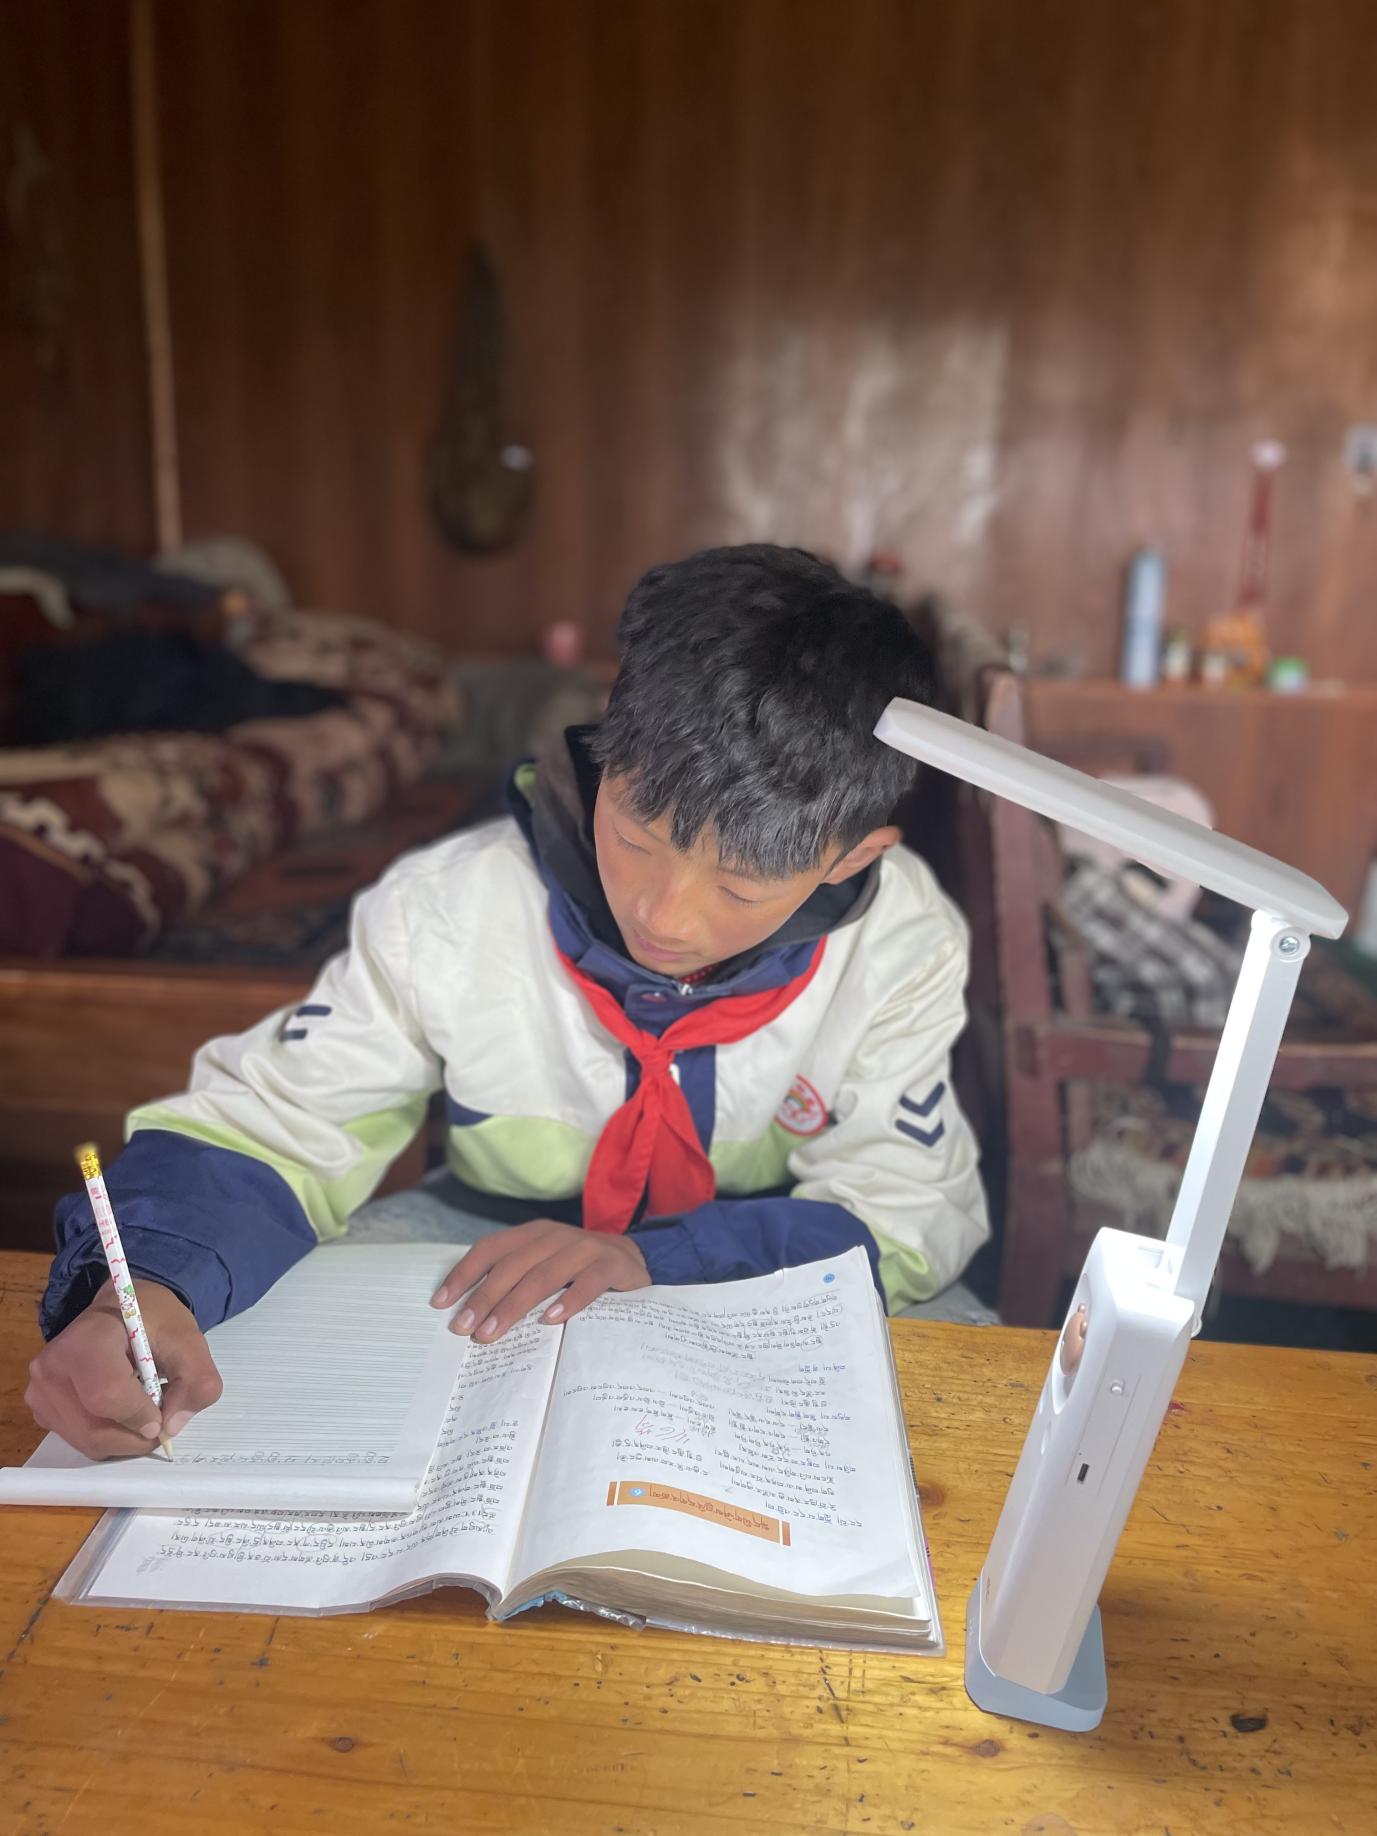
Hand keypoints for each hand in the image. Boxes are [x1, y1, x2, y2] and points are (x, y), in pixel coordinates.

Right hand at [26, 1278, 222, 1458]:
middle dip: (137, 1434)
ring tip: (142, 1408)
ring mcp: (40, 1390)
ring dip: (125, 1437)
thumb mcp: (189, 1341)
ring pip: (88, 1441)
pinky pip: (80, 1439)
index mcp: (85, 1340)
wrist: (119, 1311)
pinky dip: (109, 1436)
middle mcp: (51, 1368)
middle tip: (160, 1419)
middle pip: (94, 1429)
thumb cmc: (152, 1321)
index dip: (141, 1414)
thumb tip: (171, 1427)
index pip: (106, 1394)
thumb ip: (197, 1382)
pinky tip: (121, 1411)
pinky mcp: (41, 1408)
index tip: (164, 1412)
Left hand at [430, 1219, 649, 1343]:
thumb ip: (514, 1280)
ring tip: (493, 1332)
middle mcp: (556, 1236)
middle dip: (485, 1298)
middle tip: (465, 1328)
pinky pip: (588, 1282)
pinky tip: (550, 1321)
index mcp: (533, 1234)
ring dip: (515, 1305)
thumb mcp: (543, 1268)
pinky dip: (568, 1301)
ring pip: (544, 1275)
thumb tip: (469, 1311)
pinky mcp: (613, 1265)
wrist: (633, 1262)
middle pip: (513, 1265)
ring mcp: (586, 1248)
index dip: (464, 1274)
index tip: (441, 1303)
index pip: (491, 1249)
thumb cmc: (577, 1271)